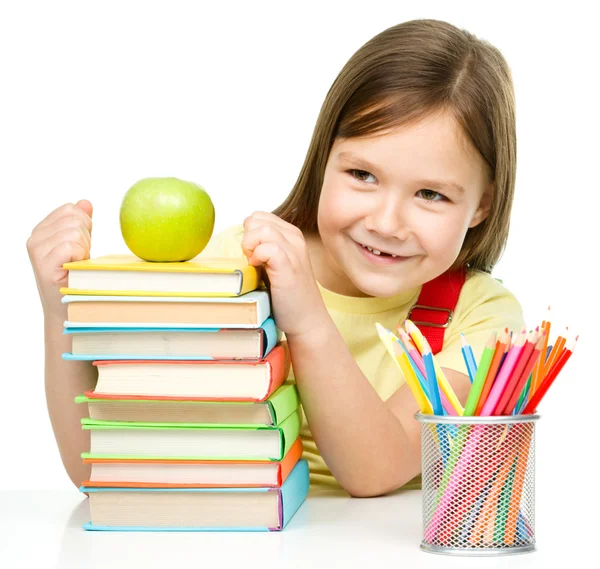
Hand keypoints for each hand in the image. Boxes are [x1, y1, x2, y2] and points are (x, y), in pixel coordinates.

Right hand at [26, 200, 92, 319]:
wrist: (68, 310)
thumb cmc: (76, 278)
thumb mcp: (81, 246)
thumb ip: (81, 223)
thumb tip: (85, 202)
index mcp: (42, 230)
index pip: (70, 209)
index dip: (85, 225)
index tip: (82, 246)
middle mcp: (35, 238)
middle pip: (74, 218)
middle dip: (86, 238)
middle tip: (80, 259)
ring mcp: (37, 251)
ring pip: (74, 231)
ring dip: (84, 249)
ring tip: (77, 265)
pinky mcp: (43, 264)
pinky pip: (71, 246)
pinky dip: (80, 257)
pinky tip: (74, 269)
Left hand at [242, 212, 327, 337]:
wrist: (307, 319)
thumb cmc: (287, 295)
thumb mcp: (275, 263)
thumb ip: (263, 247)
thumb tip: (244, 238)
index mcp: (291, 235)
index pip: (259, 216)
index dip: (249, 233)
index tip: (252, 254)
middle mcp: (295, 239)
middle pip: (257, 219)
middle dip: (248, 237)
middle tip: (252, 260)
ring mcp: (294, 252)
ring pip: (263, 229)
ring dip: (251, 246)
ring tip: (255, 264)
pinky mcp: (290, 267)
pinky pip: (268, 248)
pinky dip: (257, 256)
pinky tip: (258, 269)